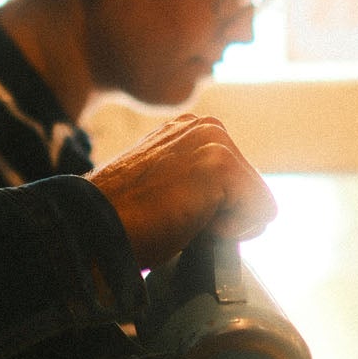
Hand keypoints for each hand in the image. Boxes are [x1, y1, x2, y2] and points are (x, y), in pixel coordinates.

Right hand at [89, 114, 276, 268]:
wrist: (94, 228)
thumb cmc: (123, 219)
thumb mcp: (164, 186)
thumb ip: (193, 181)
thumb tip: (220, 201)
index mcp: (191, 130)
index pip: (237, 182)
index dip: (216, 210)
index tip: (175, 211)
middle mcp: (207, 127)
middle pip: (253, 191)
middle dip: (225, 215)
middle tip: (177, 217)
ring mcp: (216, 141)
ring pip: (259, 202)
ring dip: (227, 223)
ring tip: (181, 218)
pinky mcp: (223, 165)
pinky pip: (263, 212)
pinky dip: (232, 231)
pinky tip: (191, 222)